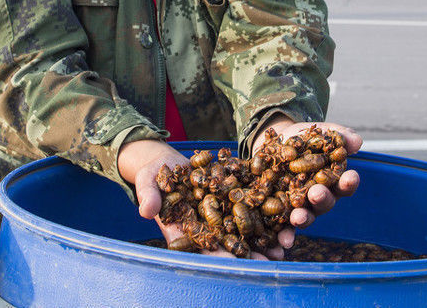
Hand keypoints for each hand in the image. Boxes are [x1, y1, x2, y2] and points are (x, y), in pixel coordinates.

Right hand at [118, 139, 272, 259]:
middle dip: (244, 254)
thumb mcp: (147, 182)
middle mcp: (201, 224)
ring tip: (279, 250)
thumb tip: (146, 211)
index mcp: (181, 227)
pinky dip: (261, 215)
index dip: (216, 255)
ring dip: (258, 240)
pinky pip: (245, 207)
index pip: (200, 246)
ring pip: (239, 229)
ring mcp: (215, 212)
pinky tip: (280, 221)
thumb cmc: (152, 174)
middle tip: (264, 265)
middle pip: (225, 243)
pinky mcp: (225, 197)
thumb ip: (149, 196)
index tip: (232, 263)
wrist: (164, 161)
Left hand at [251, 117, 362, 246]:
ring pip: (305, 216)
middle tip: (316, 193)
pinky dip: (285, 234)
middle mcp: (318, 197)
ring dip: (303, 218)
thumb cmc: (303, 138)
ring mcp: (300, 206)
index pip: (344, 184)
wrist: (275, 143)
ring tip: (298, 217)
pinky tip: (284, 241)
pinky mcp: (280, 211)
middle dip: (322, 198)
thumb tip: (357, 141)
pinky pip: (284, 226)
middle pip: (324, 202)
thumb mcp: (319, 133)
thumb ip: (338, 135)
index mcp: (332, 180)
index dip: (348, 182)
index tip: (351, 176)